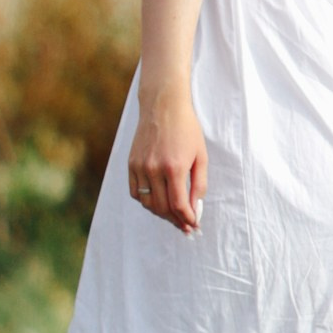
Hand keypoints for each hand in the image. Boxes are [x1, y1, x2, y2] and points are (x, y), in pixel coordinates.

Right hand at [129, 81, 206, 233]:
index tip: (194, 224)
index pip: (178, 205)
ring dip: (161, 213)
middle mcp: (154, 169)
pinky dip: (146, 201)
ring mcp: (140, 167)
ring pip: (147, 203)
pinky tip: (157, 201)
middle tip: (185, 225)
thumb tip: (196, 209)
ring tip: (173, 215)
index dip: (187, 219)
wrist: (163, 106)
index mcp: (174, 167)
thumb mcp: (201, 156)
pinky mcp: (131, 164)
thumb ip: (199, 185)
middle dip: (176, 220)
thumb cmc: (187, 129)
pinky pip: (136, 192)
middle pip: (162, 208)